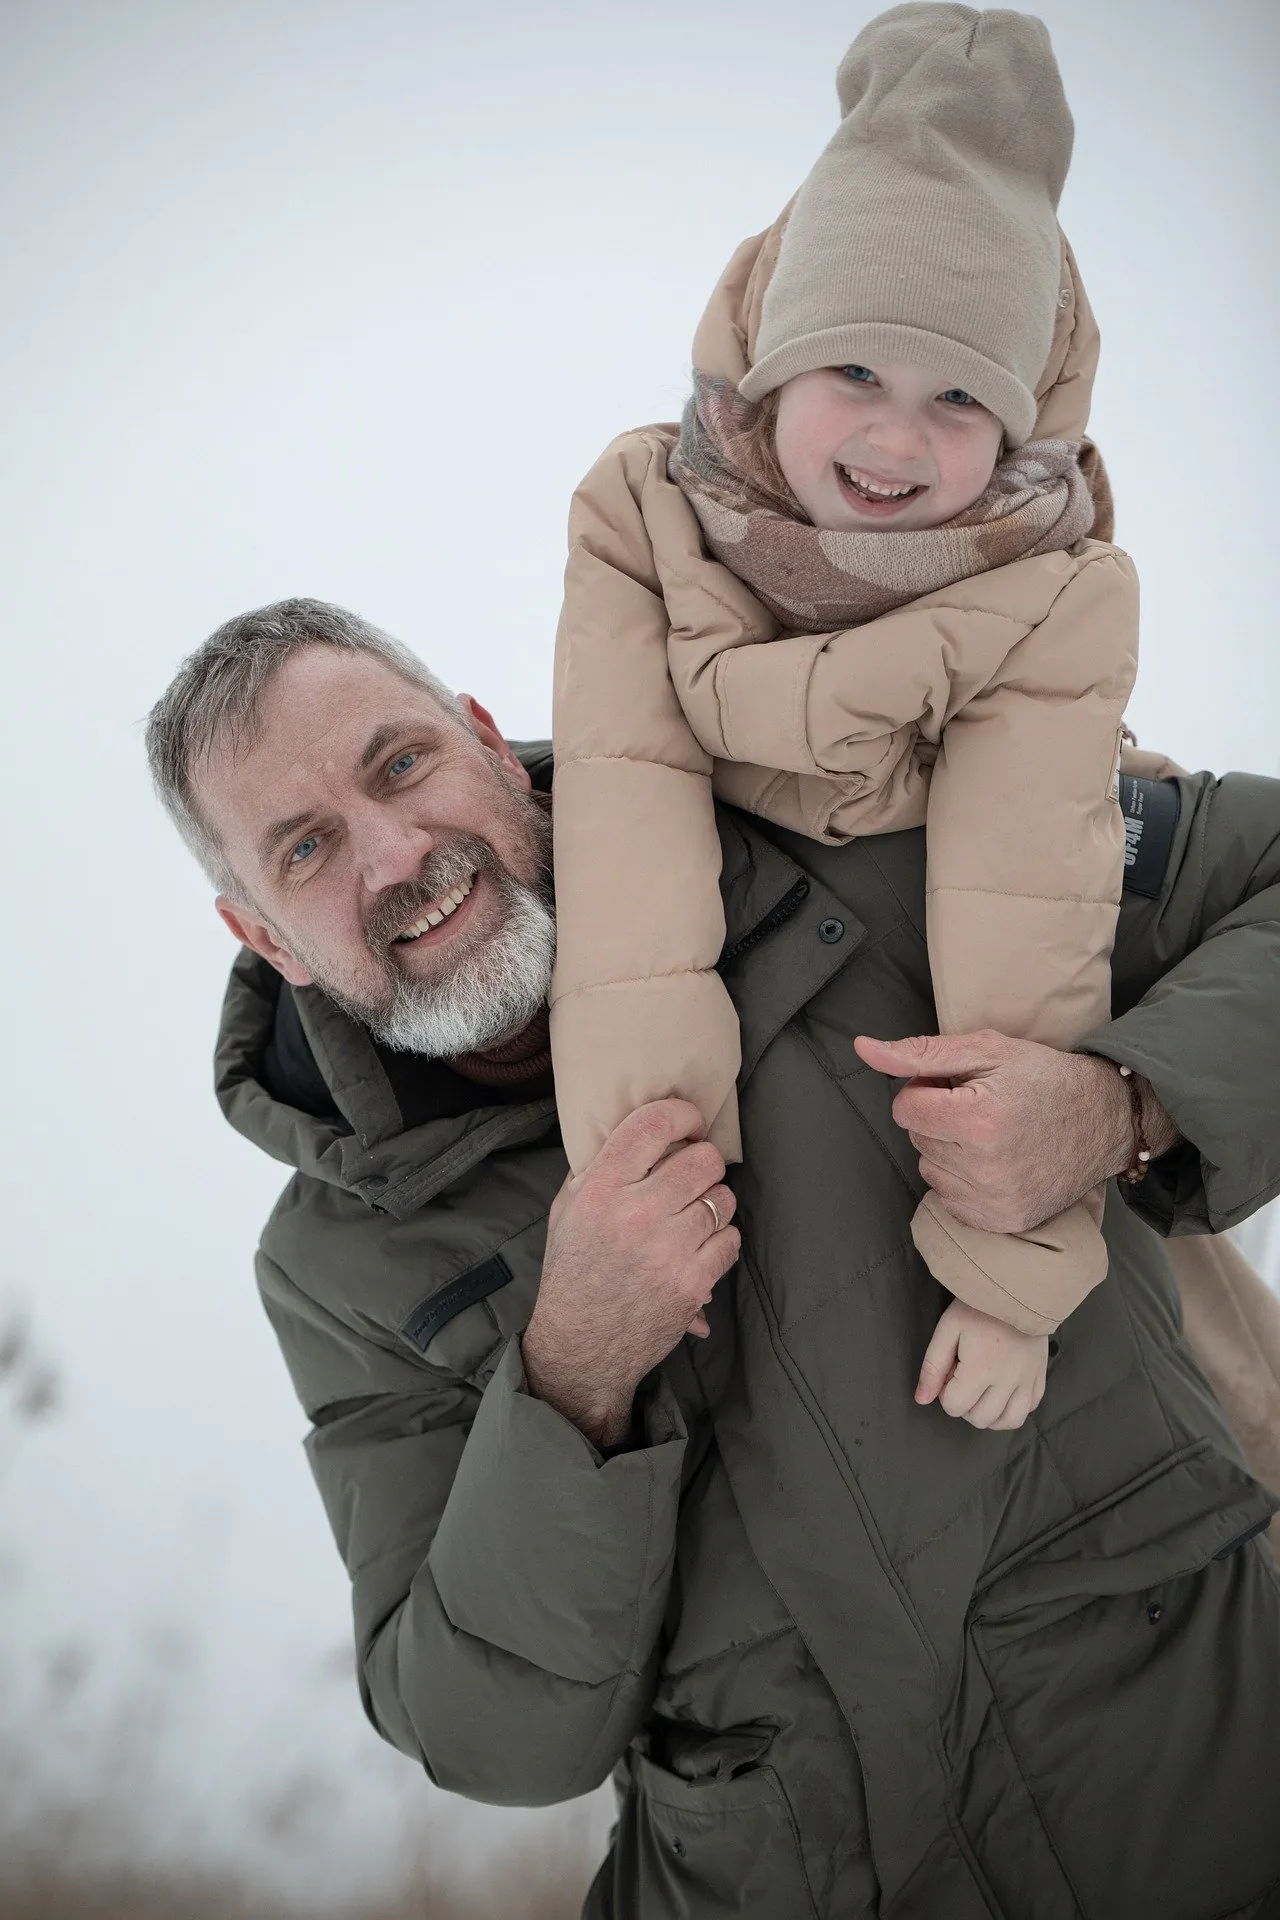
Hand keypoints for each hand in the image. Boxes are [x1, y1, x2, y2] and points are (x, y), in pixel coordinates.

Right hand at [521, 1100, 739, 1447]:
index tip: (690, 1124)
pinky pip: (731, 1239)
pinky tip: (698, 1249)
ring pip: (723, 1199)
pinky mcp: (693, 1283)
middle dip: (704, 1164)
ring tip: (693, 1217)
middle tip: (693, 1177)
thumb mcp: (567, 1209)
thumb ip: (600, 1167)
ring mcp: (667, 1251)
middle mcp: (634, 1215)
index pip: (652, 1125)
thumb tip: (648, 1131)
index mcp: (599, 1190)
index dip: (682, 1115)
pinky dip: (720, 1242)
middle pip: (702, 1160)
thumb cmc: (574, 1270)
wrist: (581, 1345)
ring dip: (713, 1204)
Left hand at [854, 1030, 1178, 1234]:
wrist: (1104, 1120)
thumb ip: (919, 1052)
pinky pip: (949, 1199)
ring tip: (992, 1134)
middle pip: (917, 1139)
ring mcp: (994, 1200)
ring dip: (949, 1150)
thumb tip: (863, 1049)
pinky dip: (962, 1180)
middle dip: (938, 1119)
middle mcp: (985, 1167)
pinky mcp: (1001, 1221)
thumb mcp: (986, 1050)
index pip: (905, 1109)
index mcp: (979, 1120)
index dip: (925, 1090)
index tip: (956, 1086)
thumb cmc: (1043, 1078)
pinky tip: (995, 1162)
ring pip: (930, 1169)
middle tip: (981, 1106)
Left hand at [916, 1299, 1047, 1429]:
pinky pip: (1029, 1409)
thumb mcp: (947, 1329)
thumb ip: (932, 1367)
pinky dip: (1013, 1410)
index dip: (945, 1392)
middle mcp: (1008, 1380)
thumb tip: (922, 1399)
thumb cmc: (977, 1305)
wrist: (1016, 1286)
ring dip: (989, 1415)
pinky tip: (1001, 1396)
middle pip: (980, 1418)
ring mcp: (1027, 1380)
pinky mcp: (1040, 1375)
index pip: (954, 1406)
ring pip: (1008, 1421)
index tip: (950, 1370)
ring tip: (981, 1394)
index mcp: (981, 1369)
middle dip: (964, 1404)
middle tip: (963, 1378)